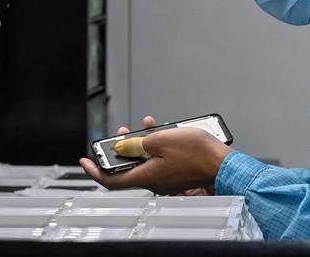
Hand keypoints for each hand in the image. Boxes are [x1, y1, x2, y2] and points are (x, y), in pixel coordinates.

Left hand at [80, 126, 230, 194]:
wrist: (223, 163)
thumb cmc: (198, 154)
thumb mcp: (161, 140)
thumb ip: (137, 144)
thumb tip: (122, 147)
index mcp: (146, 176)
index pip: (112, 180)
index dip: (95, 170)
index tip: (86, 161)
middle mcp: (154, 181)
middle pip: (128, 167)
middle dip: (121, 149)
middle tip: (119, 135)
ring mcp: (165, 178)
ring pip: (145, 161)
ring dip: (141, 144)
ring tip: (144, 127)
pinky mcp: (176, 174)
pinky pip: (158, 160)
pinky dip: (155, 146)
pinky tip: (161, 132)